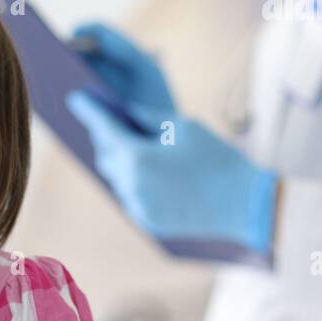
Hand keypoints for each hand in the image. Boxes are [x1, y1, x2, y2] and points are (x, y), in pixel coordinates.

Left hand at [67, 23, 277, 254]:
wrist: (246, 205)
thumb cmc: (219, 159)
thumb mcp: (184, 127)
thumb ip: (147, 116)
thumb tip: (123, 111)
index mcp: (137, 157)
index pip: (103, 129)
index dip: (89, 112)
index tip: (75, 99)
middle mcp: (131, 185)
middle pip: (105, 156)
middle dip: (105, 137)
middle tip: (106, 120)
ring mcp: (137, 207)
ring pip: (116, 178)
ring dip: (118, 161)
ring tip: (126, 144)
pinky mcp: (147, 221)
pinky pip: (129, 196)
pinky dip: (132, 182)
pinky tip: (142, 171)